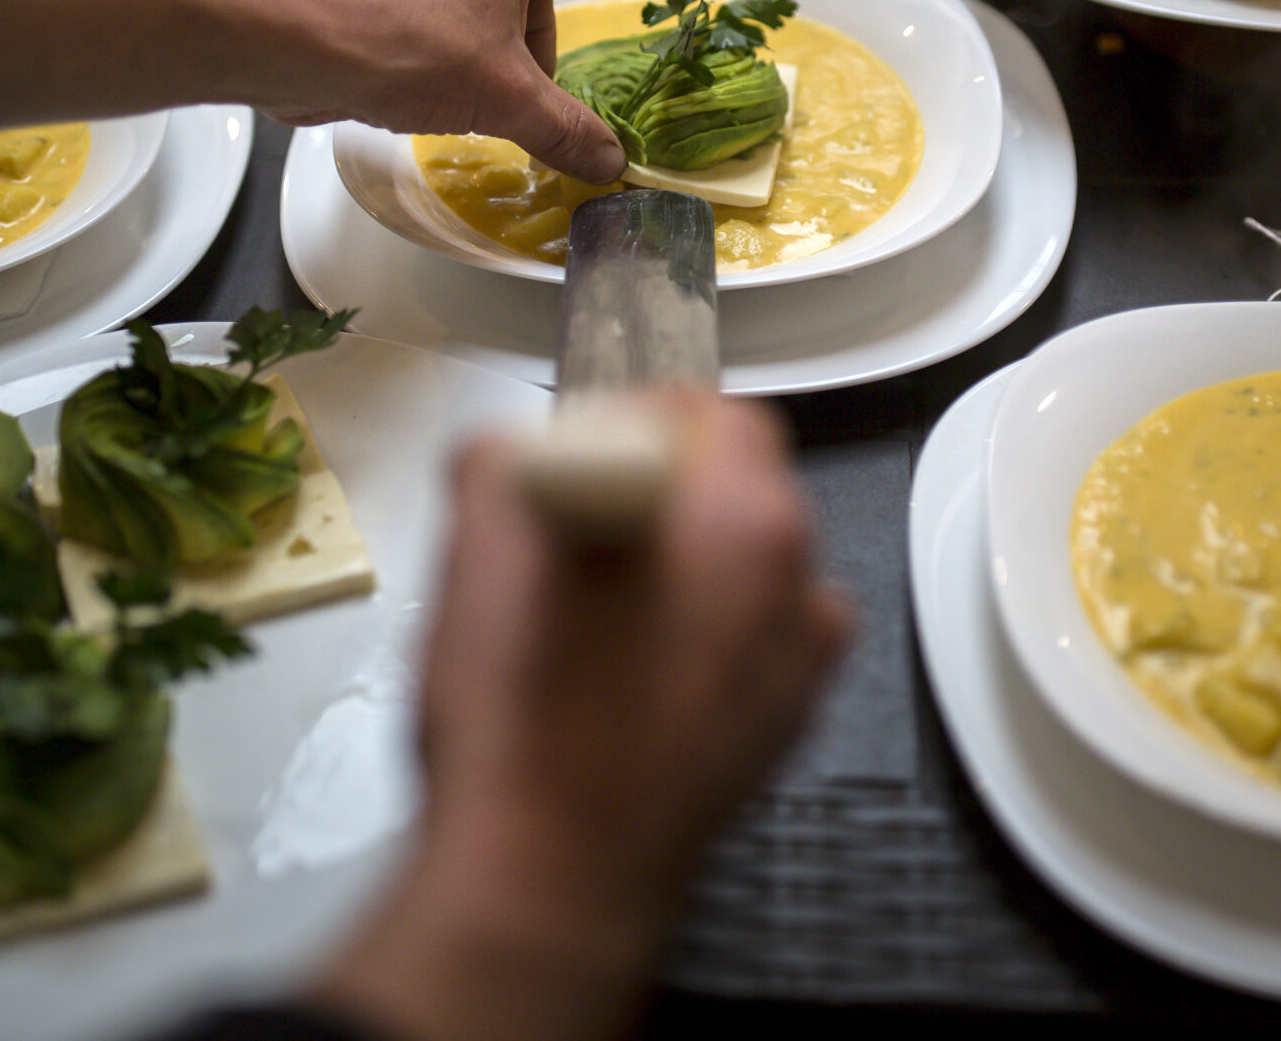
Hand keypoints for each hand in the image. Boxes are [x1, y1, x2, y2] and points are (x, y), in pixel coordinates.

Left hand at [276, 0, 623, 181]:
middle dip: (485, 45)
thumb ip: (565, 129)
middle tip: (476, 95)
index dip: (539, 54)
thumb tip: (609, 159)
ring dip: (438, 37)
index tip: (523, 95)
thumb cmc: (416, 53)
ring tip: (427, 88)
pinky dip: (388, 32)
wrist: (305, 43)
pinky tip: (382, 73)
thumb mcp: (509, 103)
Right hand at [309, 395, 849, 1040]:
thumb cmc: (522, 710)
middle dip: (663, 494)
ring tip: (603, 617)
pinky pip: (754, 643)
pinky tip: (639, 674)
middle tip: (577, 533)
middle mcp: (794, 573)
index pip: (701, 410)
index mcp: (738, 509)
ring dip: (692, 568)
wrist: (551, 871)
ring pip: (747, 566)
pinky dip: (711, 641)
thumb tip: (524, 450)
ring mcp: (800, 654)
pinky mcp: (788, 722)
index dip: (628, 420)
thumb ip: (511, 454)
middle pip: (736, 486)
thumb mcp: (479, 536)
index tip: (580, 453)